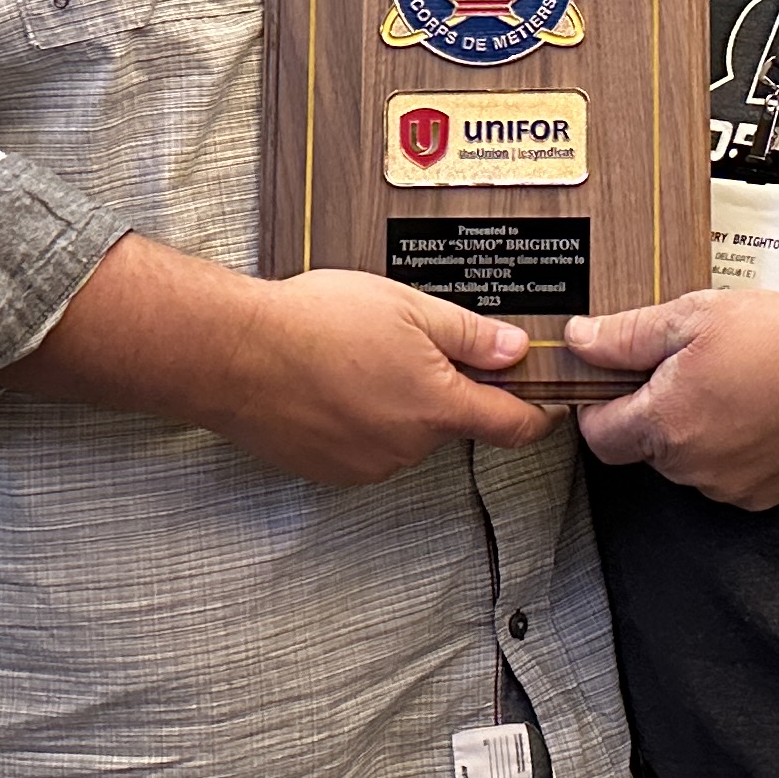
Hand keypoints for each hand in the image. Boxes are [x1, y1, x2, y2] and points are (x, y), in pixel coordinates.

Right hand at [209, 271, 555, 486]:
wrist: (234, 354)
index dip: (537, 414)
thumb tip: (515, 351)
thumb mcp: (408, 308)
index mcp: (437, 408)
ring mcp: (366, 465)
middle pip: (450, 422)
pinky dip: (359, 419)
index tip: (544, 403)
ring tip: (355, 358)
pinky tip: (331, 383)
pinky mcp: (329, 470)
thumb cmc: (314, 323)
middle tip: (405, 343)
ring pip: (404, 434)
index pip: (513, 427)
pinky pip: (364, 446)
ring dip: (396, 403)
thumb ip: (470, 335)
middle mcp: (407, 447)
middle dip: (442, 388)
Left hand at [564, 288, 778, 510]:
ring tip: (734, 382)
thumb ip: (628, 334)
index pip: (599, 434)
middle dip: (655, 409)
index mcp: (663, 424)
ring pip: (686, 460)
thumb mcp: (696, 316)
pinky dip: (732, 446)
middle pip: (643, 446)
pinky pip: (726, 473)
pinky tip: (758, 409)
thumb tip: (580, 339)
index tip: (619, 379)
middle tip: (691, 365)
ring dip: (695, 428)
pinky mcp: (762, 495)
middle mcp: (689, 467)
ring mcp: (726, 486)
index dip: (600, 404)